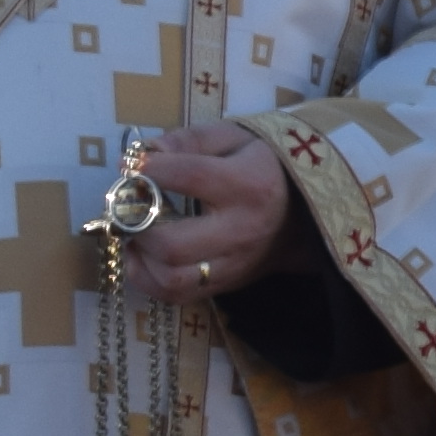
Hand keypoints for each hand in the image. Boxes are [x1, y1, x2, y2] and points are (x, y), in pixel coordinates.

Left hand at [119, 121, 297, 301]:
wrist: (306, 211)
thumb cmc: (264, 167)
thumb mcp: (235, 139)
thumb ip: (189, 140)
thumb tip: (141, 155)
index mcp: (249, 185)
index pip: (190, 177)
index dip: (150, 170)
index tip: (132, 166)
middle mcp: (242, 230)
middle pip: (174, 244)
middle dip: (138, 225)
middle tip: (129, 208)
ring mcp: (236, 264)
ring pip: (173, 280)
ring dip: (140, 259)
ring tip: (132, 235)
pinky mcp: (229, 283)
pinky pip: (179, 296)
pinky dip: (149, 280)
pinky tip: (143, 257)